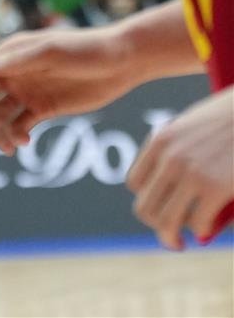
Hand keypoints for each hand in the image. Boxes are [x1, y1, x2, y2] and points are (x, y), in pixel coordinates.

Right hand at [0, 27, 131, 153]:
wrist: (120, 62)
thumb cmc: (83, 49)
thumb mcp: (49, 51)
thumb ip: (17, 60)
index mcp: (9, 54)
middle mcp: (13, 73)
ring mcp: (27, 92)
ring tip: (9, 146)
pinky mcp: (43, 108)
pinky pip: (19, 126)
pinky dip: (15, 136)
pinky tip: (24, 142)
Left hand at [127, 87, 233, 247]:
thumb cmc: (226, 119)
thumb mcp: (190, 126)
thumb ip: (175, 149)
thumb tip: (169, 181)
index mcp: (160, 140)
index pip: (134, 183)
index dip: (148, 198)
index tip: (163, 205)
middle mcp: (169, 158)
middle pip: (145, 207)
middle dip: (156, 224)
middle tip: (171, 233)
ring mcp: (191, 173)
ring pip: (166, 222)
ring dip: (173, 236)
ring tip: (183, 240)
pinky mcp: (214, 187)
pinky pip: (197, 224)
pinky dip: (201, 230)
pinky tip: (208, 226)